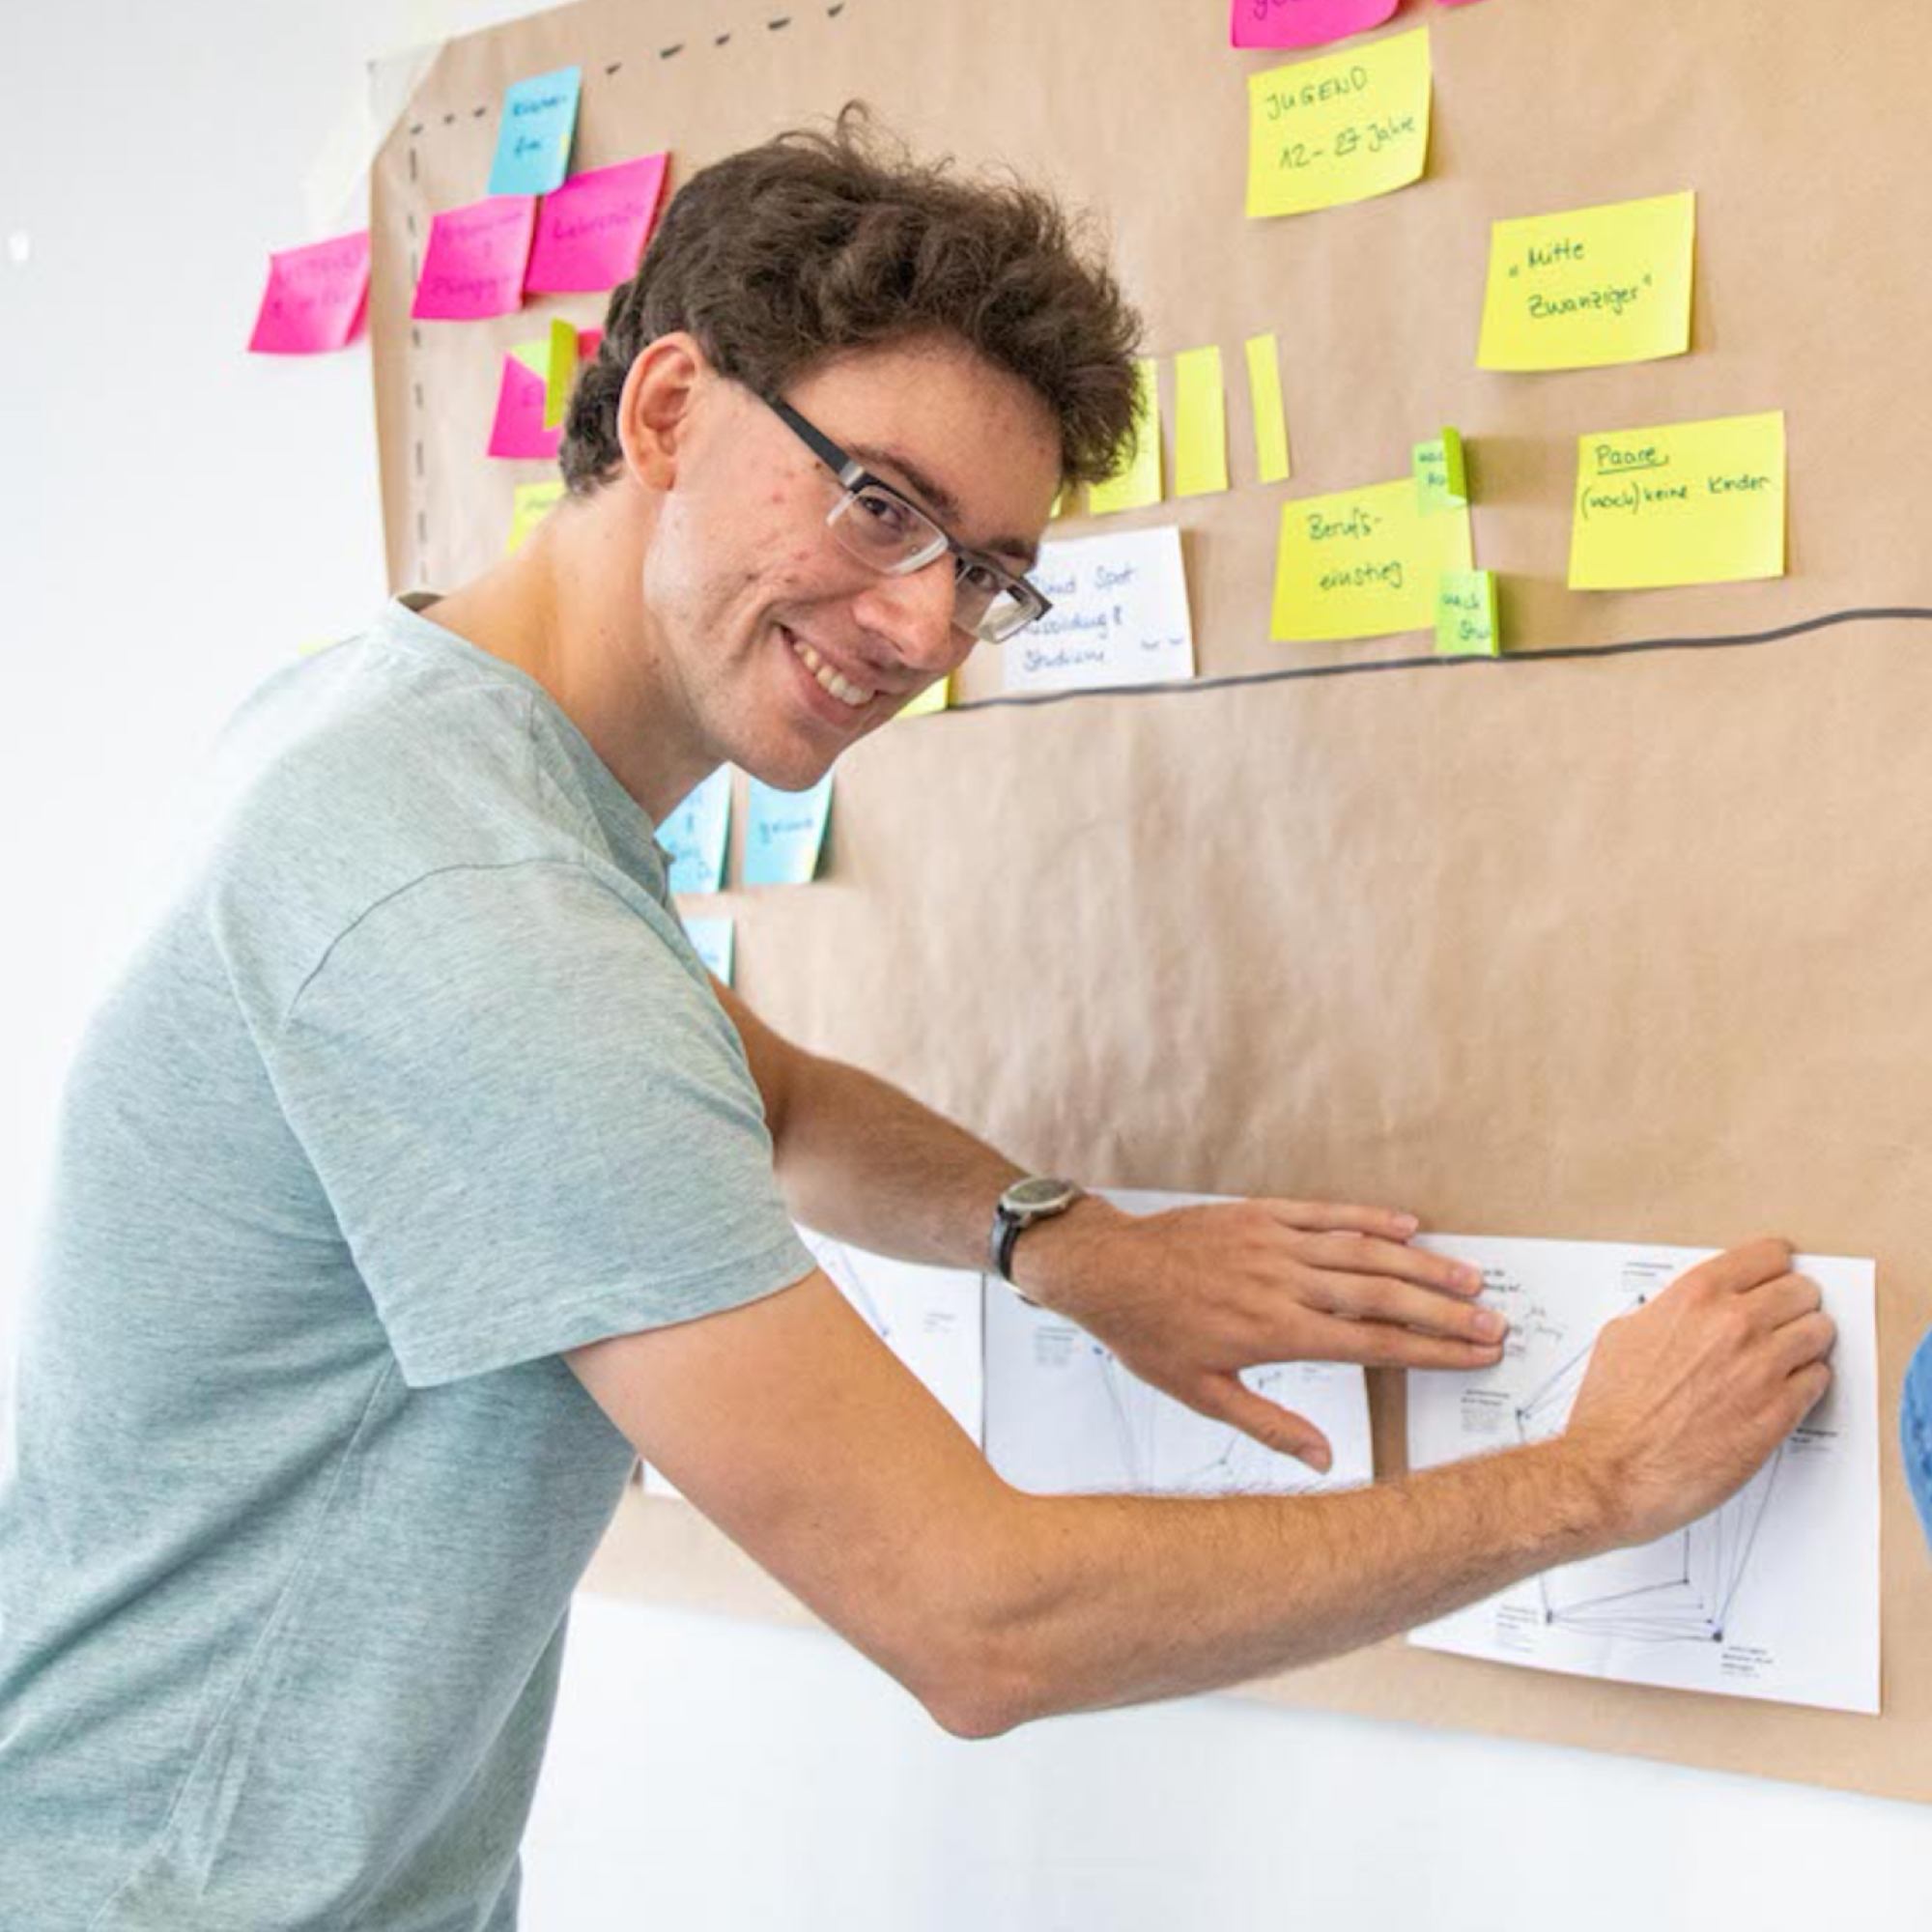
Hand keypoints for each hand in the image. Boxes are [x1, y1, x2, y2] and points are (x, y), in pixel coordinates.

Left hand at [1012, 1195, 1505, 1470]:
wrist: (1106, 1271)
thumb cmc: (1151, 1338)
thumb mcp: (1202, 1395)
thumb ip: (1270, 1426)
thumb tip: (1327, 1461)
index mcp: (1276, 1334)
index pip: (1372, 1343)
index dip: (1430, 1350)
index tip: (1475, 1354)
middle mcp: (1283, 1284)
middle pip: (1382, 1296)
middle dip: (1443, 1312)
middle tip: (1493, 1321)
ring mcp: (1273, 1243)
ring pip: (1362, 1251)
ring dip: (1420, 1264)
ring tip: (1469, 1278)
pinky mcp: (1258, 1213)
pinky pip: (1324, 1213)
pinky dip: (1369, 1218)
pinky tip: (1408, 1225)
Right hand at [1560, 1236, 1834, 1546]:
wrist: (1613, 1470)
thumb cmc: (1612, 1412)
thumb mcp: (1623, 1335)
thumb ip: (1666, 1314)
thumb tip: (1683, 1314)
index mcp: (1694, 1297)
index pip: (1766, 1255)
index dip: (1774, 1266)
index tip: (1776, 1274)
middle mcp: (1734, 1325)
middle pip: (1803, 1290)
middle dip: (1795, 1304)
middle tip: (1785, 1318)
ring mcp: (1762, 1368)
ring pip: (1820, 1332)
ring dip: (1807, 1343)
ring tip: (1788, 1356)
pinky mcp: (1779, 1413)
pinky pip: (1819, 1380)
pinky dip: (1807, 1382)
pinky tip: (1783, 1389)